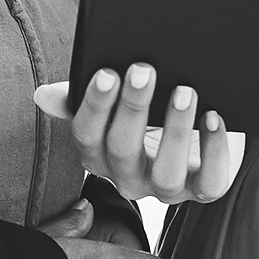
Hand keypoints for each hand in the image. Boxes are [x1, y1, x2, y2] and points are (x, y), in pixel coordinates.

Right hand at [33, 67, 243, 204]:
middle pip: (123, 150)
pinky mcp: (204, 189)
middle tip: (144, 70)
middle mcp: (129, 178)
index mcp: (101, 155)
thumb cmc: (148, 113)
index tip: (107, 72)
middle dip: (132, 109)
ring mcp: (167, 187)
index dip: (95, 107)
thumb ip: (81, 98)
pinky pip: (210, 182)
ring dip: (174, 130)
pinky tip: (214, 118)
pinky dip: (215, 151)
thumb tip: (43, 95)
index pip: (87, 136)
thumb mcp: (115, 103)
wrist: (196, 135)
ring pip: (166, 172)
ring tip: (184, 91)